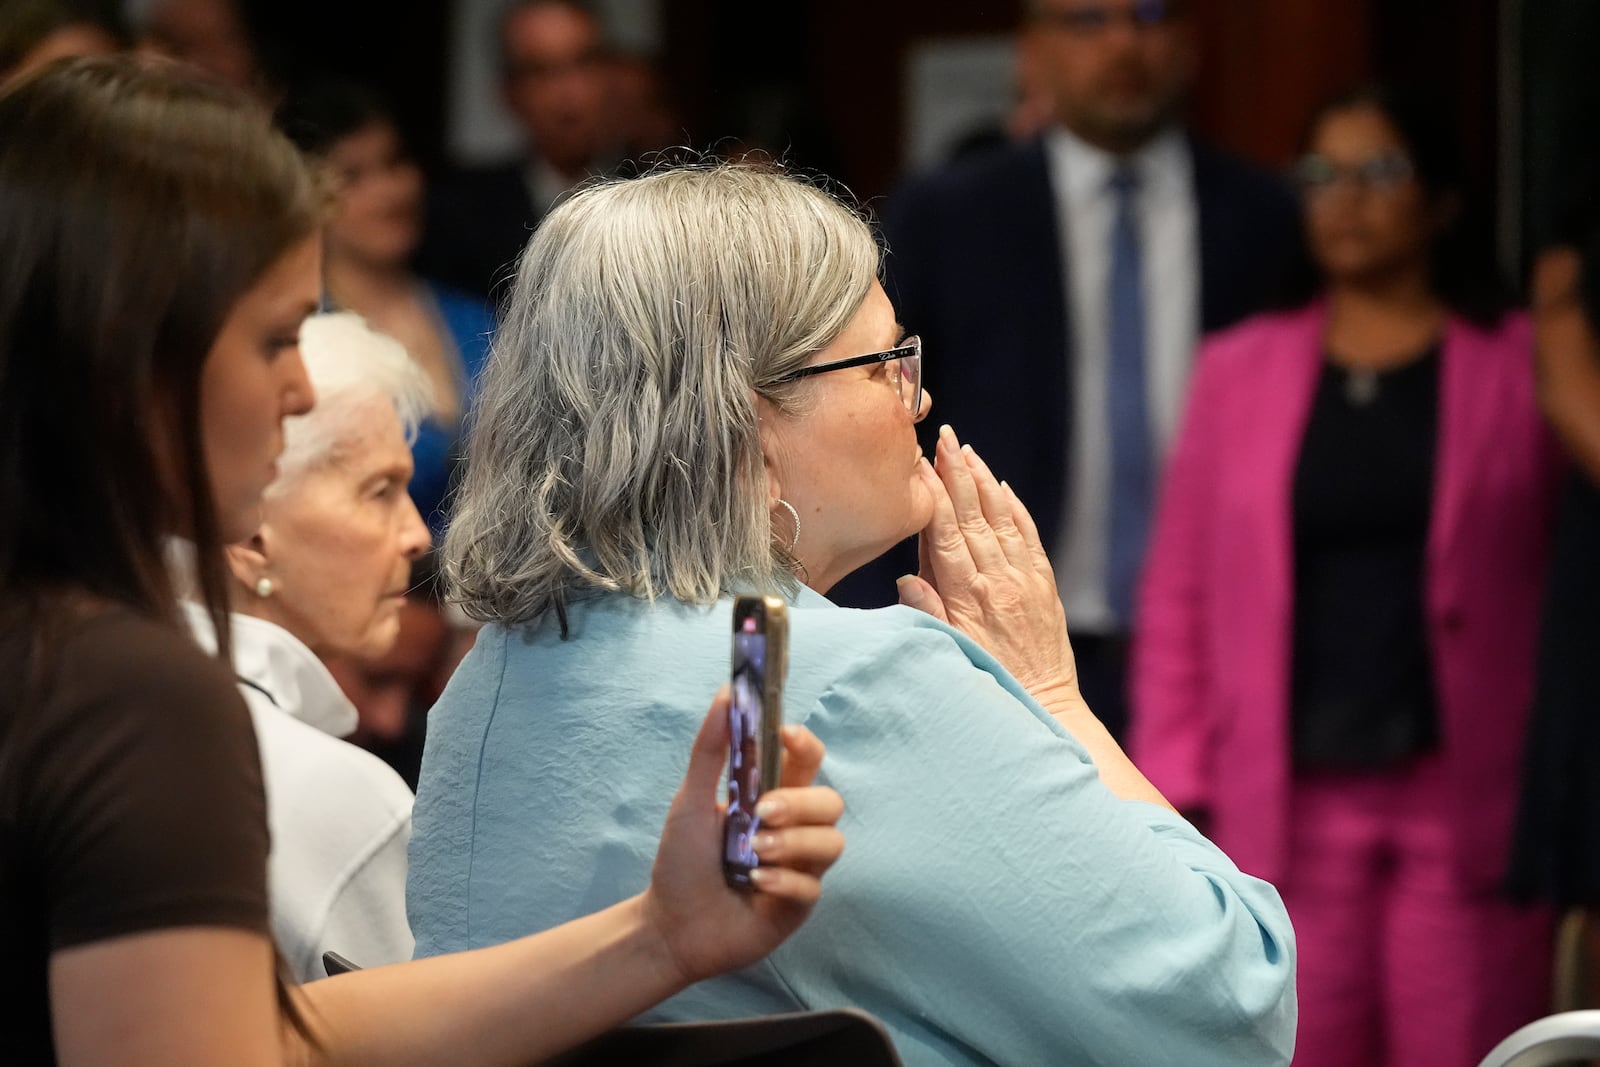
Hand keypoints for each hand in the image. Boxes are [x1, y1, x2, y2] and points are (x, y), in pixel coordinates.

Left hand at [643, 687, 844, 984]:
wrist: (670, 926)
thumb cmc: (681, 861)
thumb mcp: (689, 800)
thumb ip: (710, 750)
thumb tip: (726, 692)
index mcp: (771, 796)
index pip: (808, 760)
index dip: (806, 744)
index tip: (786, 736)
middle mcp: (793, 828)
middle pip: (831, 801)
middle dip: (800, 803)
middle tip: (762, 813)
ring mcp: (799, 867)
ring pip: (832, 842)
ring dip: (793, 844)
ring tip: (754, 855)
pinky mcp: (799, 904)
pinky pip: (813, 885)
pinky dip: (783, 882)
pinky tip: (754, 885)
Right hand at [896, 424, 1082, 711]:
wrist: (1045, 705)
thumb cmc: (988, 681)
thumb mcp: (949, 651)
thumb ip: (928, 612)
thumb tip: (907, 577)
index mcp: (968, 596)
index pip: (946, 534)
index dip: (936, 495)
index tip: (925, 463)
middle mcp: (999, 580)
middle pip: (973, 517)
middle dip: (957, 473)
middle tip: (945, 437)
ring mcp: (1025, 579)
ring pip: (1001, 519)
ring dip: (984, 483)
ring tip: (968, 452)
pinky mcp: (1044, 585)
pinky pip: (1029, 537)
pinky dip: (1015, 509)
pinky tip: (1002, 488)